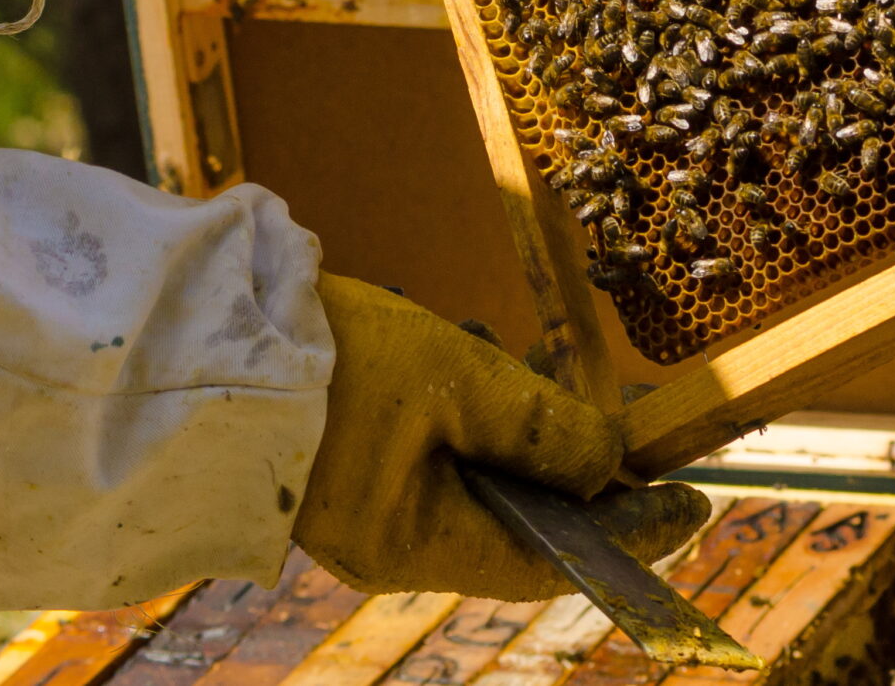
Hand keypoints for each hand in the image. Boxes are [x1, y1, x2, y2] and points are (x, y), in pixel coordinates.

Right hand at [292, 274, 708, 597]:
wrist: (203, 334)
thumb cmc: (328, 360)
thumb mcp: (452, 379)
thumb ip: (538, 424)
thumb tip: (609, 461)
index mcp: (415, 544)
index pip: (548, 561)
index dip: (627, 536)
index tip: (691, 505)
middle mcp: (391, 543)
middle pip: (516, 521)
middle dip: (571, 469)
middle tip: (630, 422)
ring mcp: (364, 506)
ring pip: (475, 478)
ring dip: (511, 424)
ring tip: (509, 359)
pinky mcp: (346, 462)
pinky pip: (434, 453)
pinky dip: (466, 413)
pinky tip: (462, 356)